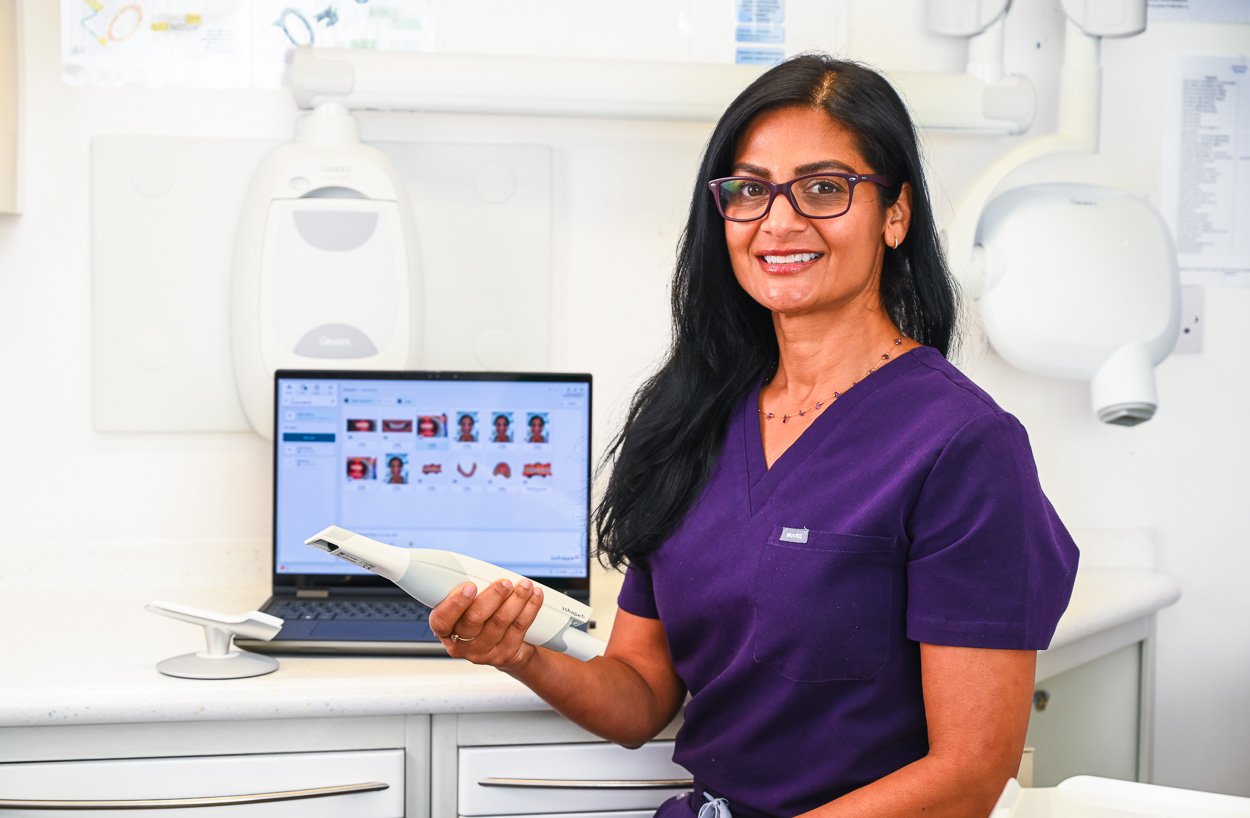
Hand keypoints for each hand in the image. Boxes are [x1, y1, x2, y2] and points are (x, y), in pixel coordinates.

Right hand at [428, 578, 545, 671]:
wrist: (509, 648)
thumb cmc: (483, 619)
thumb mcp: (468, 606)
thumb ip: (468, 592)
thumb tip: (477, 568)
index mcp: (445, 630)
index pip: (441, 620)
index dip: (455, 604)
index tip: (470, 587)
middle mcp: (461, 645)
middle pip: (473, 620)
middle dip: (492, 597)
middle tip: (505, 583)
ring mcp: (483, 653)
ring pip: (499, 623)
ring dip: (515, 600)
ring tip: (524, 585)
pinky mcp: (504, 655)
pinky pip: (518, 629)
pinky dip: (529, 609)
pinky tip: (535, 596)